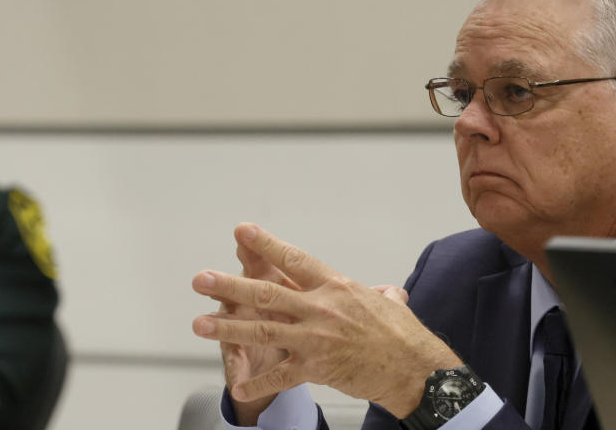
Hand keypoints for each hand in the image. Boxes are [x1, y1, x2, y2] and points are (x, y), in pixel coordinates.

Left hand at [192, 223, 460, 418]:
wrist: (415, 369)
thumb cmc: (403, 335)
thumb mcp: (387, 302)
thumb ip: (377, 293)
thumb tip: (385, 291)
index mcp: (335, 286)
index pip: (294, 259)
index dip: (266, 244)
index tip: (243, 231)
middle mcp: (321, 308)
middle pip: (267, 293)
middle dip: (230, 286)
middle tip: (201, 279)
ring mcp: (316, 339)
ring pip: (263, 330)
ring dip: (228, 328)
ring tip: (200, 324)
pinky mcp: (317, 368)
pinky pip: (281, 375)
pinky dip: (259, 381)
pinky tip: (239, 385)